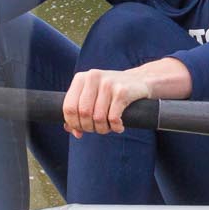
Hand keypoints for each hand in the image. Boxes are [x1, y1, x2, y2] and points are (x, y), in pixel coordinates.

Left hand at [62, 57, 190, 135]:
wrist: (140, 81)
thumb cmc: (112, 92)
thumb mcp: (93, 97)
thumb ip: (80, 112)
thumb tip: (73, 131)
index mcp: (81, 78)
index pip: (69, 107)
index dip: (73, 123)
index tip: (81, 129)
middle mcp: (93, 77)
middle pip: (83, 113)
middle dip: (89, 127)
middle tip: (98, 129)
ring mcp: (108, 83)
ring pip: (98, 117)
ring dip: (103, 129)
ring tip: (109, 128)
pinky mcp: (122, 91)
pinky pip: (113, 118)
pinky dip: (116, 127)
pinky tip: (119, 126)